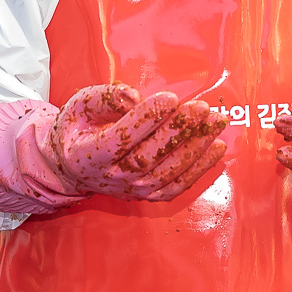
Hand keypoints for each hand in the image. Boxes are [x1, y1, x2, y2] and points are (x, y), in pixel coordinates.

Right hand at [48, 84, 229, 201]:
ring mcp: (132, 189)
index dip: (147, 118)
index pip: (121, 138)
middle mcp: (112, 177)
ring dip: (197, 147)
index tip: (170, 98)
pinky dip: (201, 167)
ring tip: (215, 121)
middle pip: (149, 156)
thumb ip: (106, 98)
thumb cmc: (80, 129)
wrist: (74, 166)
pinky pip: (178, 185)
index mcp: (91, 154)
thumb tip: (134, 96)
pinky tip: (217, 146)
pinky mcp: (149, 195)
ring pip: (168, 172)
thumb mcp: (81, 105)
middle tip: (200, 108)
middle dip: (179, 130)